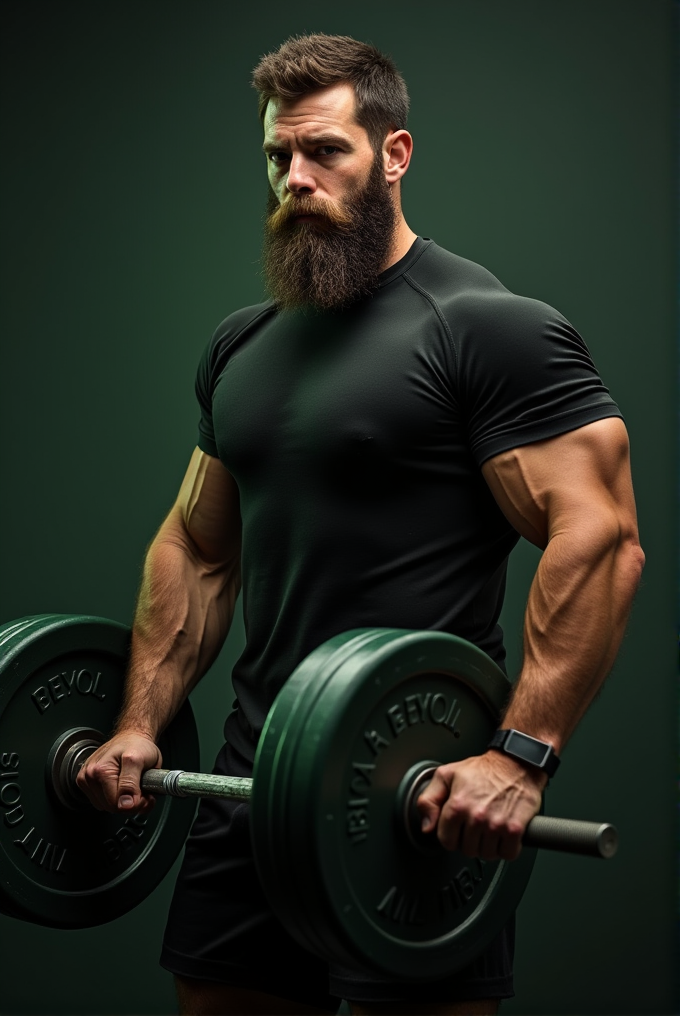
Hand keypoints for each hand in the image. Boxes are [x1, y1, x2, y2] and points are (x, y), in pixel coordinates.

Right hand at [76, 731, 161, 813]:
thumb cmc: (137, 745)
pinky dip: (114, 798)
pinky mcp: (87, 783)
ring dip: (123, 801)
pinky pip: (102, 802)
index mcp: (101, 770)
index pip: (117, 805)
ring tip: (132, 786)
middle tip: (142, 790)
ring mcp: (87, 779)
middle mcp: (90, 775)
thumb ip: (131, 783)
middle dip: (131, 803)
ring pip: (107, 807)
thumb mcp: (139, 760)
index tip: (146, 795)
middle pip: (111, 808)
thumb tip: (124, 804)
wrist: (132, 736)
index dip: (135, 803)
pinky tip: (122, 786)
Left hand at [416, 751, 545, 859]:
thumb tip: (426, 827)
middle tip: (475, 826)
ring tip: (489, 829)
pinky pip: (507, 854)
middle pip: (467, 850)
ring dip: (488, 846)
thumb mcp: (447, 775)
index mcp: (457, 804)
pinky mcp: (515, 829)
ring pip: (486, 855)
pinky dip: (506, 849)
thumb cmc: (484, 770)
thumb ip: (429, 800)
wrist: (516, 763)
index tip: (457, 828)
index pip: (446, 840)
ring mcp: (496, 824)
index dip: (451, 835)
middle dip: (469, 841)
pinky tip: (503, 835)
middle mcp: (476, 816)